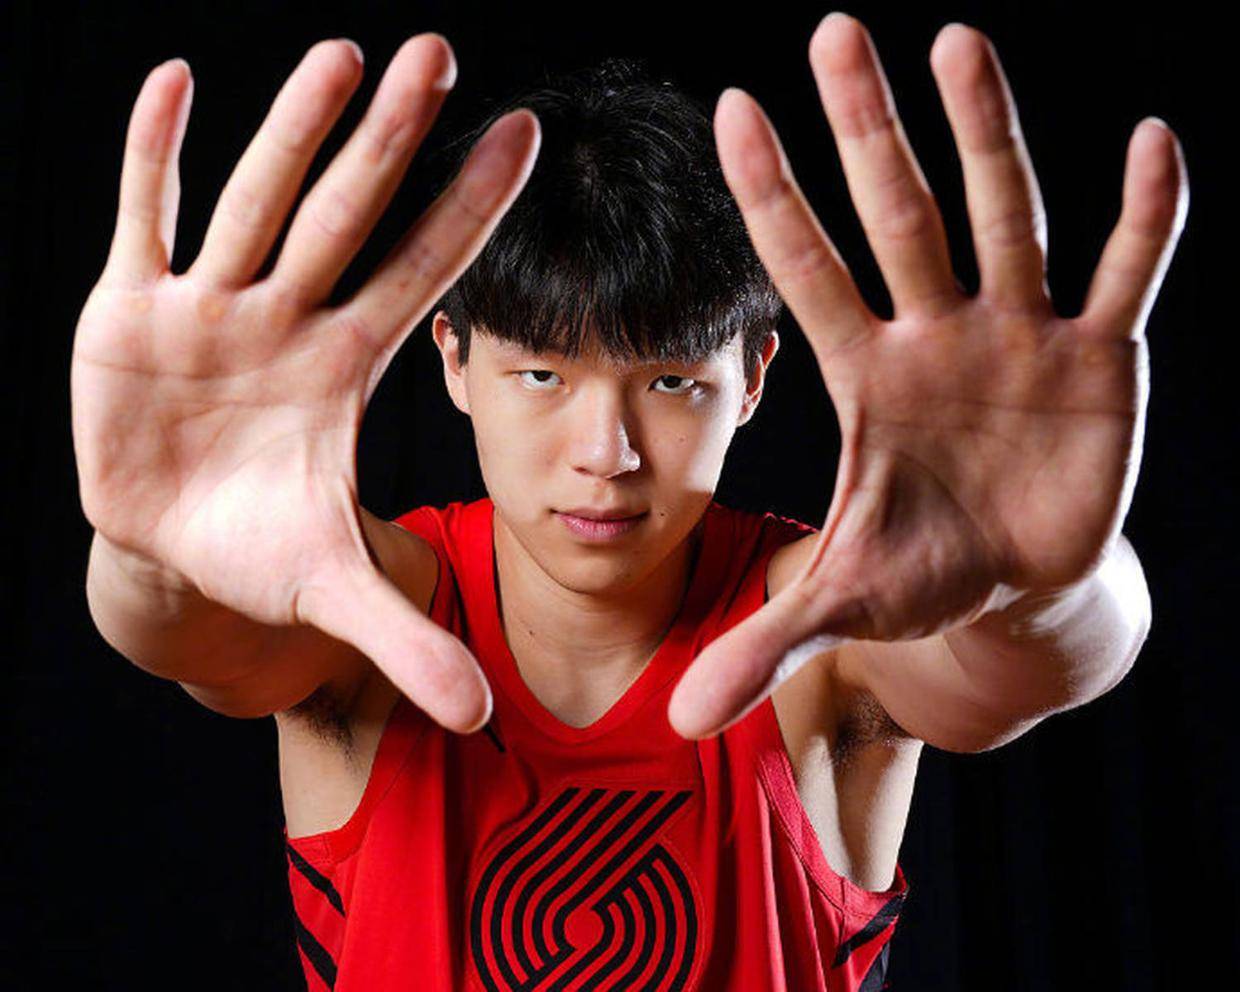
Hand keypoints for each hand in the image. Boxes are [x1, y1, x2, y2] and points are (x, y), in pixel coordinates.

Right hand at [70, 36, 539, 731]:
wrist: (168, 546)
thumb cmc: (257, 551)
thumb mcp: (329, 590)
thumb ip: (405, 640)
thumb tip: (488, 718)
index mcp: (341, 366)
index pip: (422, 272)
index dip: (471, 211)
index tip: (529, 135)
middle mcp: (285, 318)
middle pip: (346, 216)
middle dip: (387, 142)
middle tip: (439, 53)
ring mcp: (208, 308)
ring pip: (254, 202)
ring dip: (290, 131)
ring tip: (342, 53)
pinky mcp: (128, 312)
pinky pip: (143, 221)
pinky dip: (149, 157)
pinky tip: (173, 82)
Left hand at [669, 15, 1186, 737]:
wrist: (1016, 583)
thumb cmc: (923, 573)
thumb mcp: (845, 607)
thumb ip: (764, 649)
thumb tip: (675, 722)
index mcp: (869, 377)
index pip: (806, 270)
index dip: (770, 197)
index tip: (728, 108)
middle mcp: (940, 336)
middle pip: (901, 215)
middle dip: (871, 130)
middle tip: (835, 29)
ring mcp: (1023, 338)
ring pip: (1007, 218)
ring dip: (989, 136)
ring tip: (958, 41)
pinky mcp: (1103, 361)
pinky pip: (1126, 276)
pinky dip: (1145, 221)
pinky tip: (1152, 144)